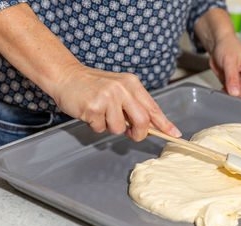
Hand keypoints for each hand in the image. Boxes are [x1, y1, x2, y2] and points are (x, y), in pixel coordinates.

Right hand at [53, 64, 180, 140]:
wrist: (65, 76)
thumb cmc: (93, 85)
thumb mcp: (119, 89)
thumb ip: (134, 105)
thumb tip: (150, 126)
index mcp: (131, 84)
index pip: (152, 107)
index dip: (165, 123)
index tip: (175, 134)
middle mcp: (122, 89)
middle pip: (142, 121)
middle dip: (138, 133)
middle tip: (132, 134)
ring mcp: (108, 98)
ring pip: (119, 129)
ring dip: (110, 127)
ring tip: (101, 114)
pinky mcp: (94, 107)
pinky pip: (101, 129)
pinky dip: (95, 126)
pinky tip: (89, 113)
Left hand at [209, 34, 240, 102]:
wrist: (216, 43)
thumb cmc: (227, 45)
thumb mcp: (230, 62)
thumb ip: (232, 78)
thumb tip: (235, 92)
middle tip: (236, 104)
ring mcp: (240, 80)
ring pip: (240, 94)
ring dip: (234, 98)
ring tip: (228, 97)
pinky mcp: (231, 82)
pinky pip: (231, 92)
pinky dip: (227, 95)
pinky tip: (223, 93)